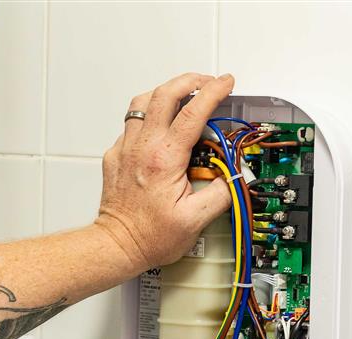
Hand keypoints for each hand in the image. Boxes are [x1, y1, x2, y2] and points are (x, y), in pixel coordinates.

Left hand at [95, 73, 234, 269]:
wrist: (117, 245)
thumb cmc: (148, 237)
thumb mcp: (195, 220)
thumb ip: (221, 192)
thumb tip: (236, 174)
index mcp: (164, 160)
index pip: (192, 112)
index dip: (213, 91)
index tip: (226, 83)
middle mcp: (141, 149)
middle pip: (163, 94)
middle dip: (189, 80)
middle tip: (207, 83)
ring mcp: (125, 150)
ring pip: (141, 103)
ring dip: (165, 93)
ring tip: (183, 96)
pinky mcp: (115, 157)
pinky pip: (131, 124)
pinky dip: (148, 116)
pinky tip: (161, 127)